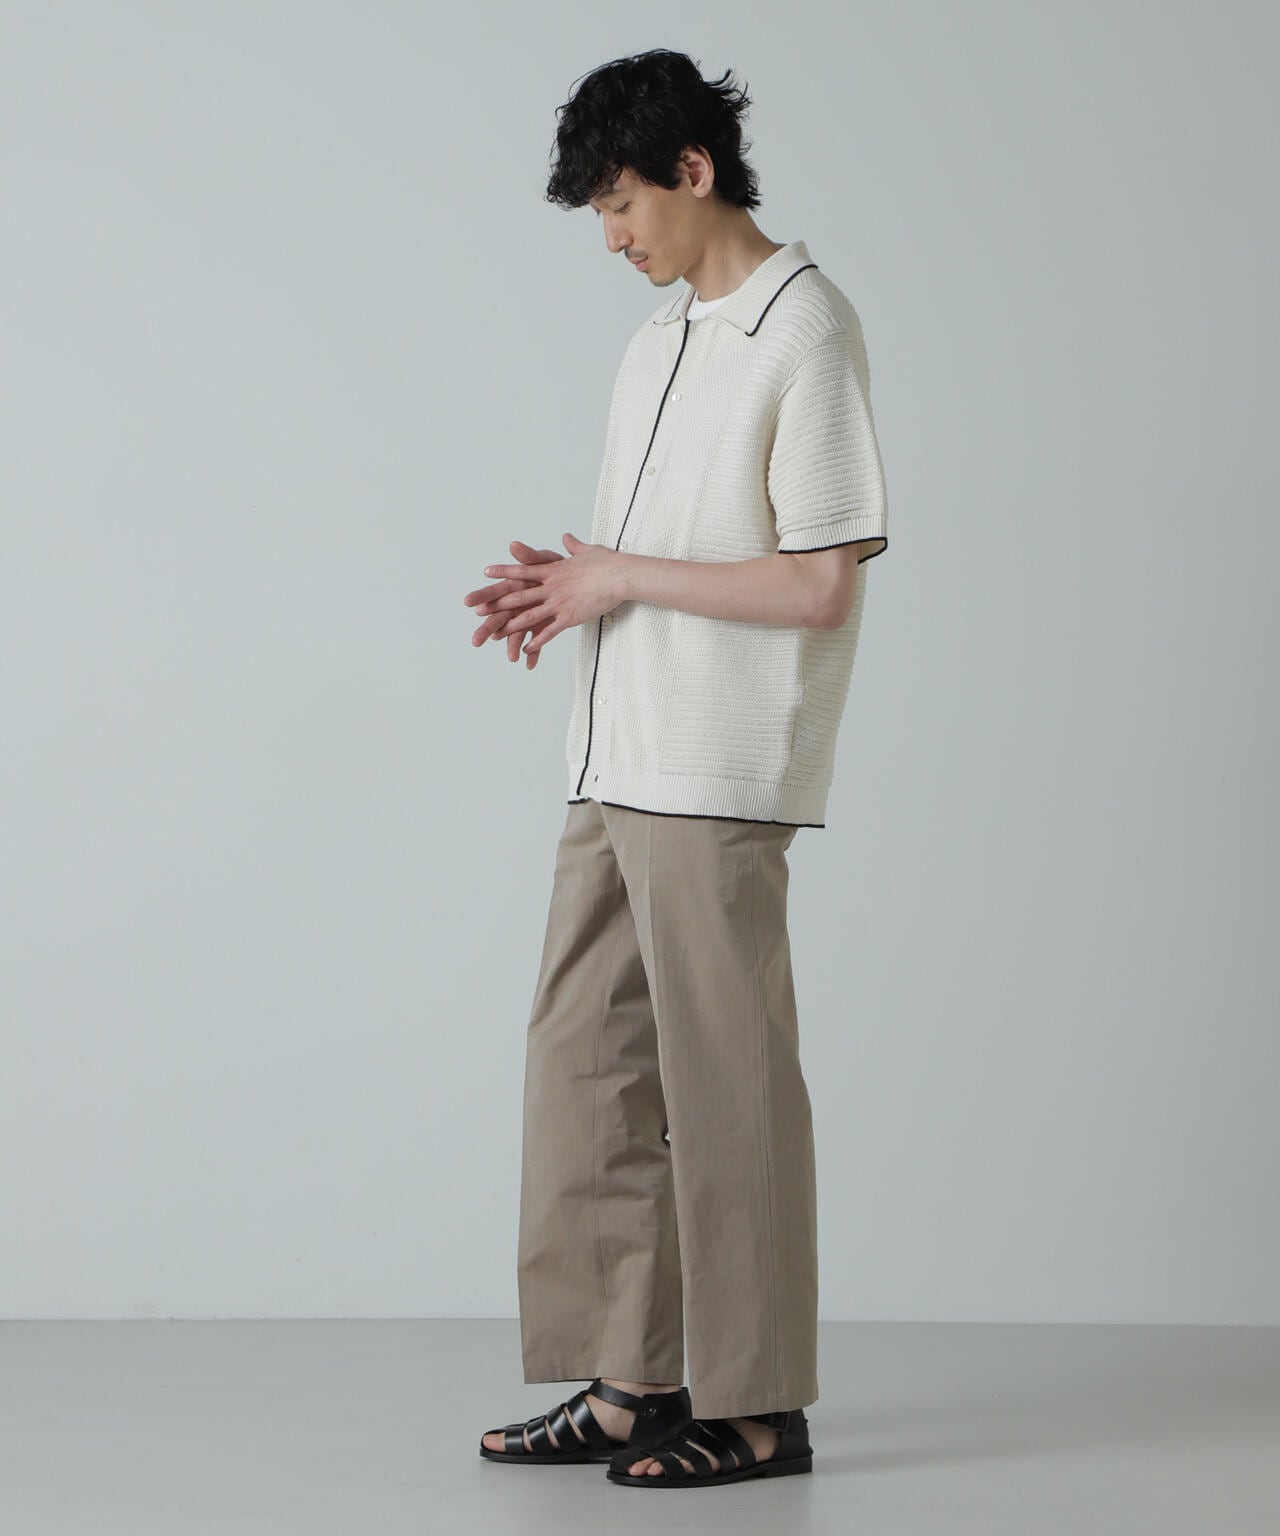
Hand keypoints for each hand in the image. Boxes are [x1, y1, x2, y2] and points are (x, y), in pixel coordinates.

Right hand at [463, 540, 563, 669]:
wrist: (579, 581)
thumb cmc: (558, 568)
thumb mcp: (545, 561)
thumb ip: (529, 557)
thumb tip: (514, 546)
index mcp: (516, 587)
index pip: (495, 592)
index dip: (482, 596)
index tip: (469, 602)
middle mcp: (518, 604)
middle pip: (499, 617)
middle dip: (487, 629)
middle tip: (476, 640)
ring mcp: (529, 617)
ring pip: (515, 633)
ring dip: (511, 645)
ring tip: (511, 657)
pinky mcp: (542, 626)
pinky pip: (536, 642)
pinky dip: (533, 652)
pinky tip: (530, 664)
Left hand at [474, 533, 627, 658]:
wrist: (621, 575)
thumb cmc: (607, 562)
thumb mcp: (587, 550)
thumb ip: (573, 545)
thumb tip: (567, 536)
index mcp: (554, 570)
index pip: (522, 570)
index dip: (503, 572)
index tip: (486, 571)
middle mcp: (552, 586)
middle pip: (519, 596)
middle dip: (498, 603)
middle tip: (479, 608)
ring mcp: (559, 603)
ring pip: (530, 616)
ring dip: (511, 626)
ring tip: (497, 634)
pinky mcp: (570, 617)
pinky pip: (549, 632)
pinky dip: (537, 642)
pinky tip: (527, 650)